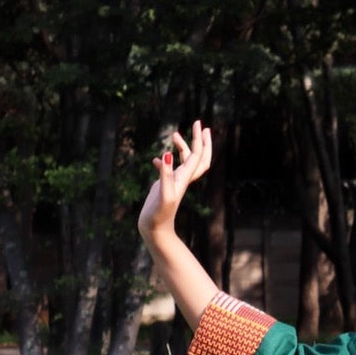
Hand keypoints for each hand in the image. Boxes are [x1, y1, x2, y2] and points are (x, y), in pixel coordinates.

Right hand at [138, 120, 214, 240]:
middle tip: (199, 125)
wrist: (155, 231)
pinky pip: (168, 171)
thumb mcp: (162, 194)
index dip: (199, 139)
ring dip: (182, 148)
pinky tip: (156, 160)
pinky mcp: (165, 188)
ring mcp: (174, 183)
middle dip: (200, 141)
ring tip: (174, 135)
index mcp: (184, 178)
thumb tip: (166, 155)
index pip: (196, 155)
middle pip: (198, 158)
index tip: (199, 123)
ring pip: (184, 162)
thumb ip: (165, 175)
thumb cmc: (158, 215)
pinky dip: (164, 162)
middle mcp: (183, 179)